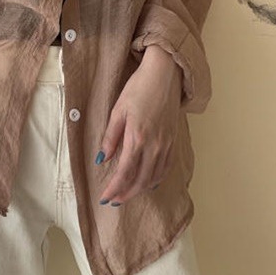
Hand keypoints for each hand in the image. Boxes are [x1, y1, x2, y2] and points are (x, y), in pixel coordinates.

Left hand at [95, 45, 182, 205]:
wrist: (164, 74)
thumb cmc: (138, 88)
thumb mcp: (118, 110)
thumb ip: (110, 136)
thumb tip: (101, 158)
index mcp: (137, 137)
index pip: (125, 172)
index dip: (114, 188)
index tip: (105, 197)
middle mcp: (154, 145)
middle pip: (140, 180)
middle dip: (126, 193)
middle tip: (114, 200)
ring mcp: (166, 144)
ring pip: (154, 177)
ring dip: (140, 189)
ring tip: (127, 194)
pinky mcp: (174, 140)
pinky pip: (166, 168)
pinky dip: (156, 179)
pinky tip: (149, 182)